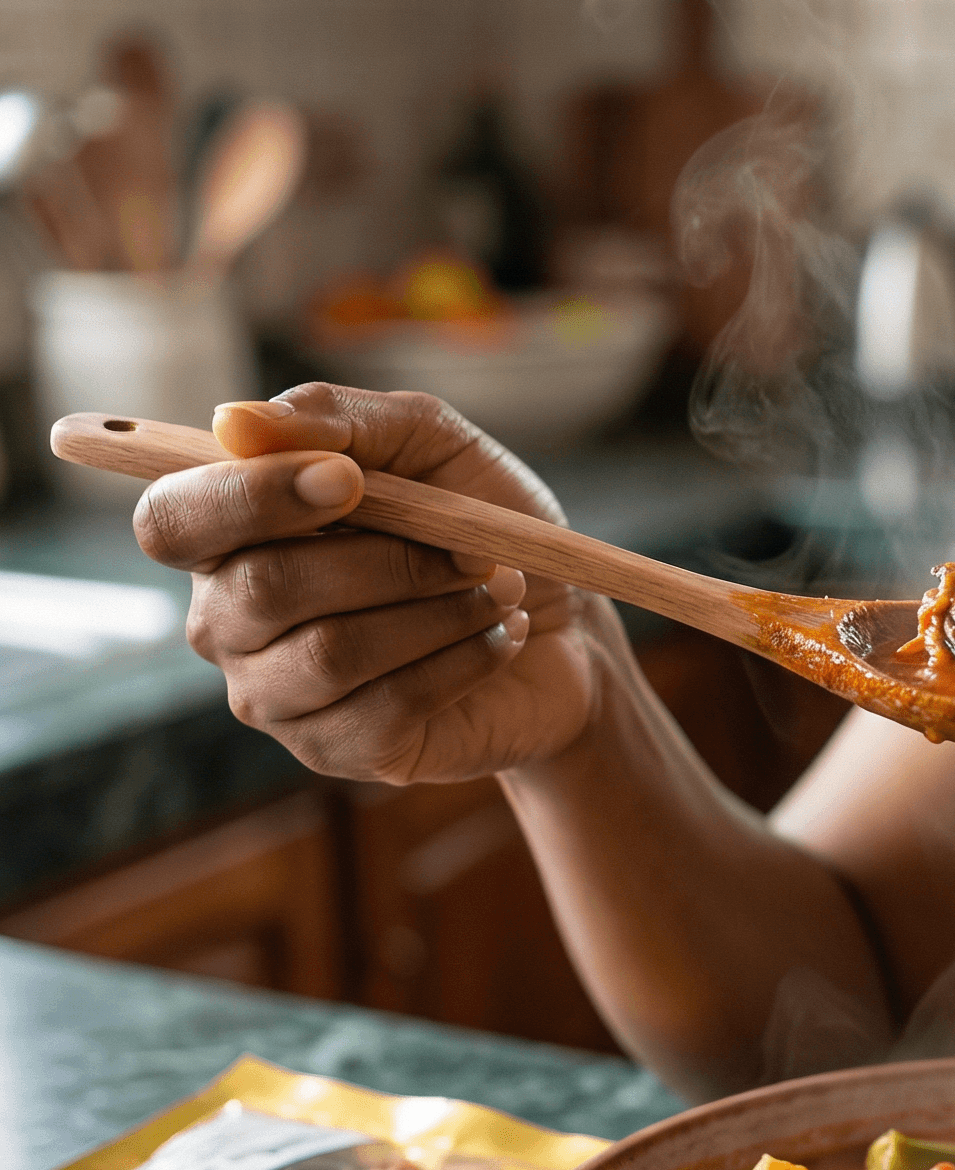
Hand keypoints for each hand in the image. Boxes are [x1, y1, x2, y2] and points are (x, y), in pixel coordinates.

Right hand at [136, 383, 613, 783]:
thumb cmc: (483, 526)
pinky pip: (389, 705)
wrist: (567, 628)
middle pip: (262, 589)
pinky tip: (503, 636)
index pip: (172, 521)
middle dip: (389, 560)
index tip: (348, 480)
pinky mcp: (341, 750)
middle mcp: (230, 619)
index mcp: (230, 534)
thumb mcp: (430, 444)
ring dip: (440, 611)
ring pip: (332, 652)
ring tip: (500, 590)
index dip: (248, 498)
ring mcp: (277, 695)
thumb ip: (336, 419)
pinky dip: (466, 659)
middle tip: (476, 551)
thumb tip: (234, 422)